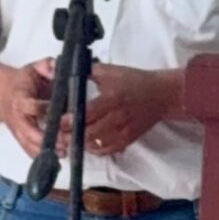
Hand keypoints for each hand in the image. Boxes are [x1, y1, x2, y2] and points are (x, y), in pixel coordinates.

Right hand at [0, 57, 54, 157]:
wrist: (2, 93)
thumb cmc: (23, 81)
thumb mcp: (33, 68)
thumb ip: (45, 66)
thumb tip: (55, 67)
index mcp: (19, 98)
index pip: (29, 106)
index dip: (42, 109)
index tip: (58, 109)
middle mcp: (17, 118)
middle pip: (29, 132)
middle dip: (46, 138)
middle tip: (66, 140)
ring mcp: (18, 130)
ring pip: (29, 145)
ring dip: (46, 151)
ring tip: (64, 152)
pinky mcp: (20, 139)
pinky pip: (29, 151)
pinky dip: (41, 157)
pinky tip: (58, 158)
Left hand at [60, 64, 181, 155]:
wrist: (161, 95)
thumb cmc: (134, 81)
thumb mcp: (111, 71)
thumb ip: (88, 71)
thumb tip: (65, 69)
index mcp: (112, 99)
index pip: (86, 114)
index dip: (69, 120)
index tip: (57, 121)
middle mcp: (117, 118)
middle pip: (89, 133)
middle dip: (71, 135)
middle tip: (58, 133)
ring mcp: (123, 131)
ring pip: (97, 145)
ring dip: (81, 144)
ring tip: (69, 139)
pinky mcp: (128, 140)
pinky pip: (108, 150)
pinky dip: (95, 149)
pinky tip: (87, 143)